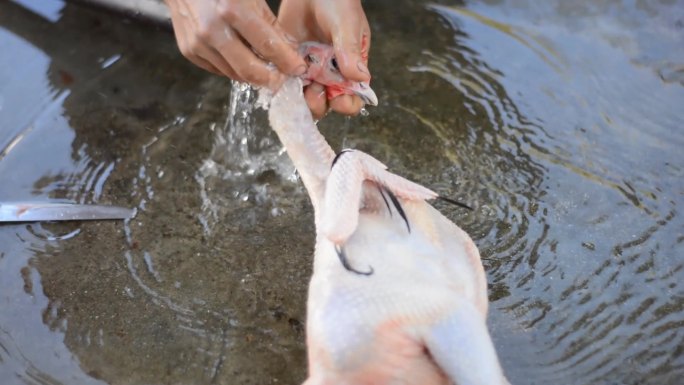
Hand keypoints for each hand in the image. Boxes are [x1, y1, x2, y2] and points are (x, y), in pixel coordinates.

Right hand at [164, 0, 306, 89]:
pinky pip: (219, 70)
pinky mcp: (189, 51)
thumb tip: (291, 51)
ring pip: (234, 74)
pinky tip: (241, 57)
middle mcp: (212, 30)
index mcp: (232, 9)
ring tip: (265, 68)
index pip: (267, 46)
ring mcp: (198, 43)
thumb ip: (272, 23)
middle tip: (284, 79)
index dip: (287, 62)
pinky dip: (234, 68)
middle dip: (272, 80)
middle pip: (250, 70)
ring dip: (254, 74)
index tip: (299, 69)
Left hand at [278, 0, 371, 118]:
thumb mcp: (347, 23)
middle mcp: (330, 74)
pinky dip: (281, 84)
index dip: (347, 104)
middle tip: (313, 92)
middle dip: (319, 104)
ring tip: (296, 83)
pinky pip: (285, 81)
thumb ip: (351, 50)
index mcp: (351, 68)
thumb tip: (360, 77)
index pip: (353, 98)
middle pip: (326, 104)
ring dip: (299, 97)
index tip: (338, 100)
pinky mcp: (289, 63)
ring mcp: (309, 70)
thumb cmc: (337, 1)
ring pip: (303, 97)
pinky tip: (280, 76)